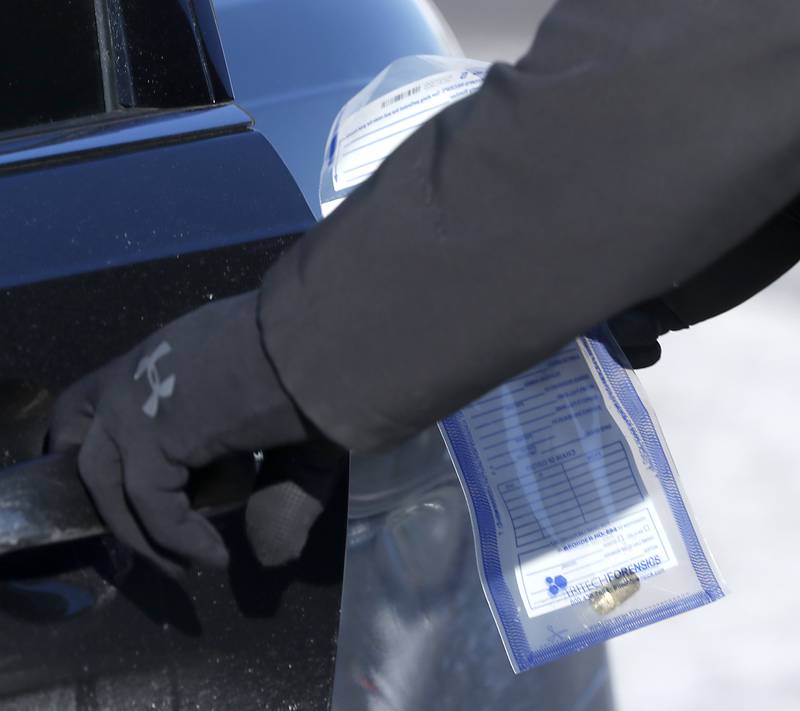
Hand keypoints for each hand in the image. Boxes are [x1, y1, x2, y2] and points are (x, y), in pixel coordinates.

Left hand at [48, 291, 312, 575]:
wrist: (319, 340)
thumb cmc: (311, 364)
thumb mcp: (289, 432)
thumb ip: (275, 488)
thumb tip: (269, 553)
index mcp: (165, 358)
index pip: (96, 397)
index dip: (87, 438)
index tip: (107, 480)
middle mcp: (140, 375)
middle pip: (83, 442)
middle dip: (102, 498)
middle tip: (140, 537)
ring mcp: (137, 403)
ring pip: (106, 482)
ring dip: (142, 533)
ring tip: (182, 566)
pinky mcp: (153, 434)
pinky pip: (153, 505)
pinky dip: (181, 539)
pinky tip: (215, 556)